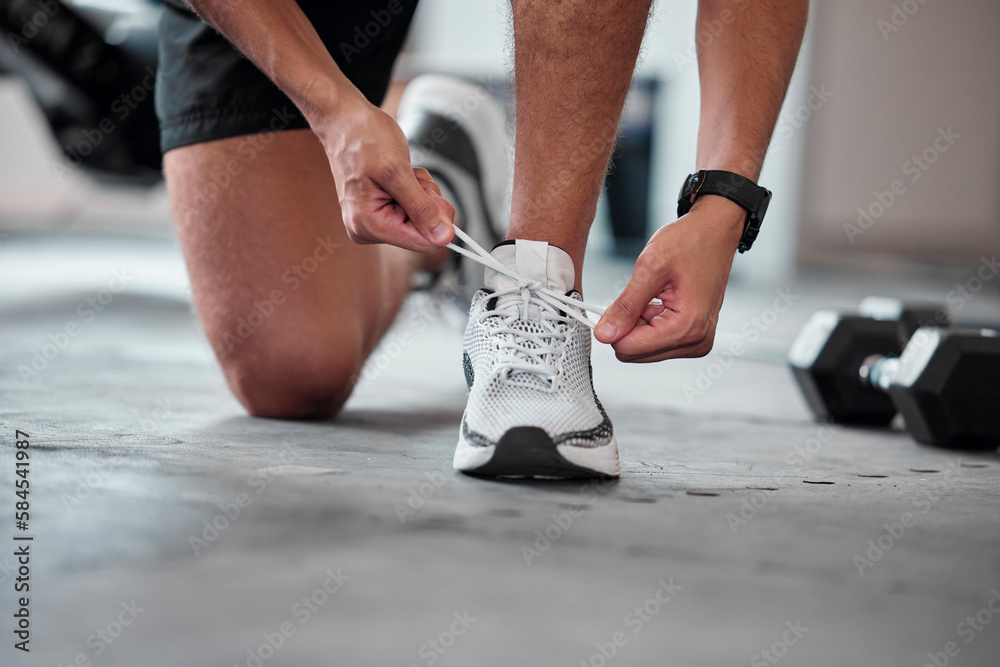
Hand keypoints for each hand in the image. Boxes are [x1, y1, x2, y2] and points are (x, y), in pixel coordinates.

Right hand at [314, 95, 454, 252]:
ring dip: (421, 192)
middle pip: (424, 231)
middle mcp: (368, 230)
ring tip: (401, 171)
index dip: (437, 218)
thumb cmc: (363, 137)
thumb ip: (422, 208)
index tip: (428, 191)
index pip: (424, 242)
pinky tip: (399, 174)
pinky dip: (415, 189)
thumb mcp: (398, 171)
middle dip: (426, 201)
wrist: (344, 120)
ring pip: (421, 219)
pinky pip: (413, 209)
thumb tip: (444, 238)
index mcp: (369, 225)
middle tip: (411, 176)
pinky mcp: (379, 213)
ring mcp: (373, 222)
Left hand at [593, 196, 744, 361]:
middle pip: (635, 352)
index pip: (628, 348)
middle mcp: (696, 341)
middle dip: (629, 324)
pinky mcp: (694, 337)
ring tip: (656, 295)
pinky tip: (661, 300)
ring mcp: (697, 341)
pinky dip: (650, 322)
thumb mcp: (649, 268)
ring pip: (643, 348)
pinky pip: (656, 341)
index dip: (615, 325)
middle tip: (642, 294)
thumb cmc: (691, 242)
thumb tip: (604, 334)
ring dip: (640, 322)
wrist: (715, 231)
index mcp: (688, 327)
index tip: (619, 302)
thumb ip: (625, 306)